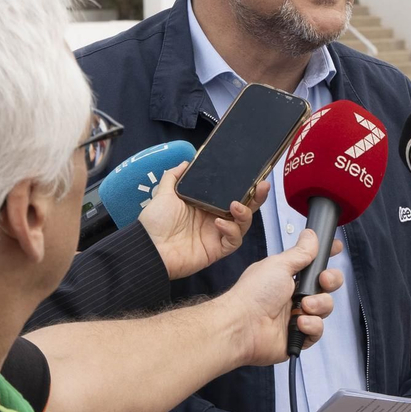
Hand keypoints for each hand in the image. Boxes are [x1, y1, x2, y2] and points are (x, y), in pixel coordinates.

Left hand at [138, 167, 267, 279]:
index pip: (231, 193)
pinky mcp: (217, 249)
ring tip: (235, 206)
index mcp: (206, 204)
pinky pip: (233, 240)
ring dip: (245, 213)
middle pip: (244, 207)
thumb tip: (186, 162)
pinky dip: (231, 230)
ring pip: (243, 224)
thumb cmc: (155, 222)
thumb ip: (175, 176)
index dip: (244, 185)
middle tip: (262, 185)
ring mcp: (217, 234)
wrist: (148, 248)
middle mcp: (215, 218)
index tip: (255, 175)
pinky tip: (220, 223)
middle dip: (256, 197)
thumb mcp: (164, 193)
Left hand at [224, 228, 343, 367]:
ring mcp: (297, 316)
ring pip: (325, 308)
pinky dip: (311, 326)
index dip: (327, 257)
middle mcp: (294, 296)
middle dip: (330, 281)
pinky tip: (298, 322)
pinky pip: (318, 331)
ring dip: (318, 305)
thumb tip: (310, 235)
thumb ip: (301, 252)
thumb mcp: (280, 265)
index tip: (337, 248)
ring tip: (302, 306)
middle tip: (323, 280)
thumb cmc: (254, 293)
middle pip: (326, 287)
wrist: (242, 325)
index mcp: (288, 277)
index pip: (314, 265)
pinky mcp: (298, 337)